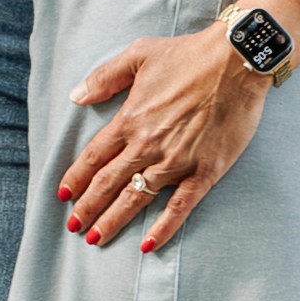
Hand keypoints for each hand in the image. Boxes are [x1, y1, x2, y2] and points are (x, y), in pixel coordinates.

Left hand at [58, 8, 299, 249]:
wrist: (237, 60)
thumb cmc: (189, 54)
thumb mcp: (138, 55)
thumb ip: (105, 77)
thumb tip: (76, 96)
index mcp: (130, 119)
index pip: (94, 157)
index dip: (76, 178)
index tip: (63, 195)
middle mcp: (148, 145)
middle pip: (108, 183)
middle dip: (87, 207)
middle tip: (73, 226)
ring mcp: (177, 161)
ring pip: (137, 198)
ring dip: (113, 220)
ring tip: (95, 238)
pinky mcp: (206, 170)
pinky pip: (180, 206)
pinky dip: (164, 227)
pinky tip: (148, 246)